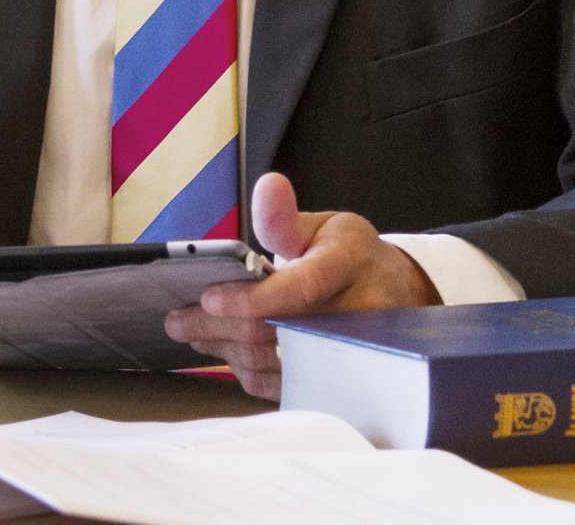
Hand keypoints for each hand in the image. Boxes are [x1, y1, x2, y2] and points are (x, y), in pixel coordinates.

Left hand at [164, 172, 439, 398]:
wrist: (396, 300)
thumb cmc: (351, 259)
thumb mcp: (325, 226)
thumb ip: (285, 218)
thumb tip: (268, 187)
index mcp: (348, 265)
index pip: (300, 289)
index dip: (251, 299)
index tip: (208, 297)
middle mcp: (352, 316)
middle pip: (275, 332)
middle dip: (217, 327)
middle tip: (178, 320)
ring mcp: (344, 355)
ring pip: (272, 363)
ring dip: (223, 350)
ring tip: (192, 332)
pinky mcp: (332, 380)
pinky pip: (281, 387)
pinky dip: (244, 370)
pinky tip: (225, 352)